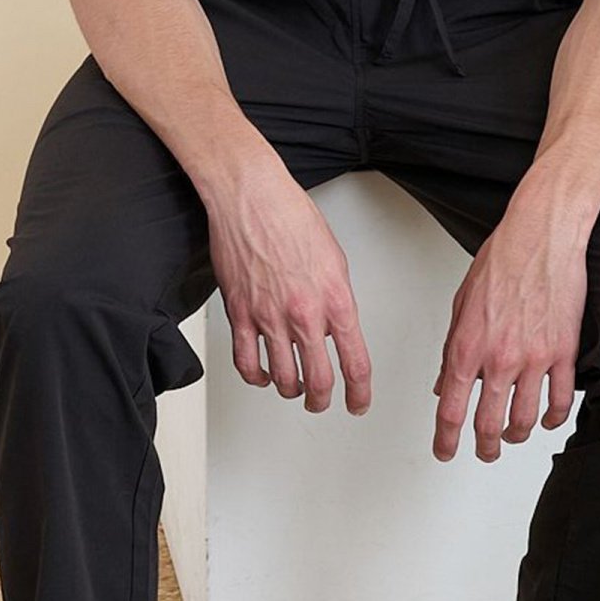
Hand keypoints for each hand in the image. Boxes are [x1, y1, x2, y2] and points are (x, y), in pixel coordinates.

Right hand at [205, 163, 372, 414]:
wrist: (252, 198)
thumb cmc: (291, 217)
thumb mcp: (334, 260)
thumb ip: (337, 300)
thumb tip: (334, 326)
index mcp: (335, 300)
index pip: (355, 362)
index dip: (359, 392)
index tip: (358, 402)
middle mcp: (304, 314)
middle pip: (318, 380)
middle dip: (323, 399)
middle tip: (323, 402)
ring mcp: (269, 317)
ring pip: (283, 378)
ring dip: (291, 390)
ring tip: (293, 389)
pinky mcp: (240, 314)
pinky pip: (247, 362)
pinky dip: (257, 377)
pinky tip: (262, 375)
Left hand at [429, 212, 585, 461]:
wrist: (540, 237)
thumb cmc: (500, 262)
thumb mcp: (461, 305)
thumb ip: (452, 350)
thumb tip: (442, 383)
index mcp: (467, 347)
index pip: (451, 409)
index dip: (445, 438)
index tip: (445, 451)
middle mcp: (500, 358)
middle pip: (488, 424)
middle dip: (483, 447)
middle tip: (483, 452)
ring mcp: (534, 358)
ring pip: (525, 419)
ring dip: (515, 435)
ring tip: (512, 436)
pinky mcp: (564, 352)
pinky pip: (561, 400)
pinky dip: (554, 419)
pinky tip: (548, 420)